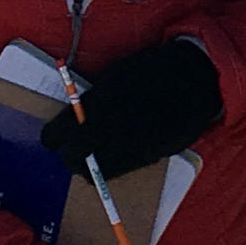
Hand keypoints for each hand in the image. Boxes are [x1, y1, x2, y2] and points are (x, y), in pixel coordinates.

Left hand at [56, 38, 226, 174]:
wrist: (193, 82)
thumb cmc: (150, 71)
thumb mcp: (114, 77)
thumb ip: (91, 102)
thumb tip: (74, 120)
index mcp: (96, 108)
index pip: (57, 135)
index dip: (52, 137)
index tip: (54, 137)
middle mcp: (109, 133)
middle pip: (73, 160)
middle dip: (69, 156)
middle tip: (72, 148)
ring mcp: (129, 149)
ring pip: (93, 173)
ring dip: (88, 166)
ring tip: (93, 154)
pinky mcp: (146, 159)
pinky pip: (118, 172)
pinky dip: (110, 167)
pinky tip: (116, 152)